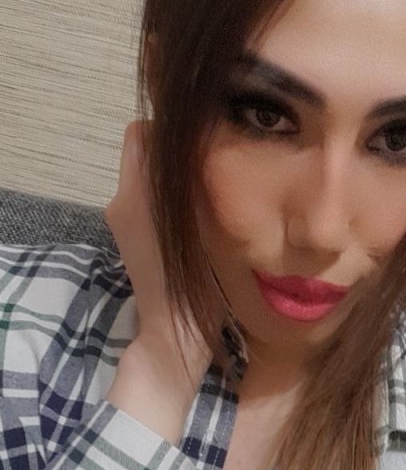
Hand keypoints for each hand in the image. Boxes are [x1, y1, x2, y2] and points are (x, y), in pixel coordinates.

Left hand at [105, 122, 210, 439]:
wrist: (173, 340)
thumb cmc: (193, 288)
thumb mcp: (202, 229)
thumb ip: (197, 184)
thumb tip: (205, 142)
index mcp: (137, 194)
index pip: (143, 133)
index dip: (173, 130)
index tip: (207, 137)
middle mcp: (122, 200)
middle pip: (148, 152)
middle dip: (178, 151)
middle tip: (219, 158)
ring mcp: (124, 219)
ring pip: (151, 176)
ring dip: (178, 175)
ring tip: (216, 184)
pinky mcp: (132, 235)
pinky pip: (151, 198)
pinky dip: (171, 197)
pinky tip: (203, 212)